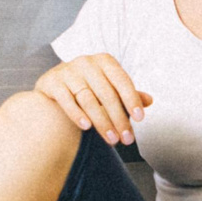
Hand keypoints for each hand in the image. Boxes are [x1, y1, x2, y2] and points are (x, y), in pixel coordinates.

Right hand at [36, 53, 151, 144]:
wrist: (55, 85)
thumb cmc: (89, 87)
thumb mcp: (110, 88)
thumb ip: (128, 95)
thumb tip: (150, 100)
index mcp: (105, 61)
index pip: (122, 81)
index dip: (132, 100)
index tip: (140, 118)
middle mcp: (86, 62)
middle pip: (106, 94)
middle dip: (118, 118)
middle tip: (126, 139)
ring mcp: (67, 71)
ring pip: (88, 99)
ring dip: (101, 122)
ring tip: (111, 139)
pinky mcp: (51, 81)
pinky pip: (66, 100)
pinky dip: (77, 114)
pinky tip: (86, 127)